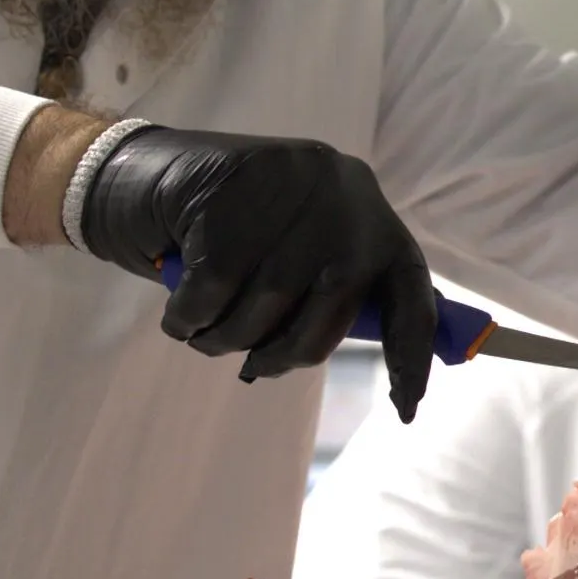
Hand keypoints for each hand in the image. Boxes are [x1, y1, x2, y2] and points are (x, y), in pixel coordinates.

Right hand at [74, 128, 437, 421]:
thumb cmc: (247, 228)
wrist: (166, 168)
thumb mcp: (306, 249)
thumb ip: (335, 294)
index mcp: (375, 225)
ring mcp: (289, 200)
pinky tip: (182, 314)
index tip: (406, 410)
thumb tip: (363, 368)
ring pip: (262, 312)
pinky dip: (188, 320)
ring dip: (224, 340)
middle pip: (323, 326)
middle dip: (279, 358)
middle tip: (252, 364)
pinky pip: (209, 296)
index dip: (411, 358)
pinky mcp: (230, 202)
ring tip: (206, 333)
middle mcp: (346, 207)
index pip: (411, 300)